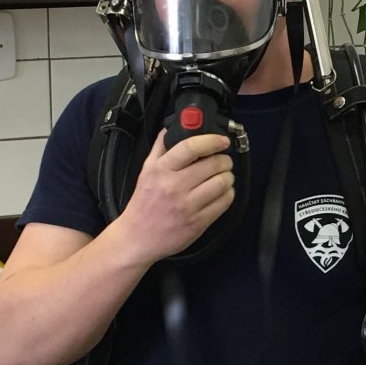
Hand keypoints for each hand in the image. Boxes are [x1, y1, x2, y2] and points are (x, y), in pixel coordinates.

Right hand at [117, 128, 234, 266]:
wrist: (137, 237)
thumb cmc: (143, 202)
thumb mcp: (146, 170)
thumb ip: (160, 147)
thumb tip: (172, 127)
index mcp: (161, 170)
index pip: (190, 147)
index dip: (211, 141)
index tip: (222, 141)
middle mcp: (174, 187)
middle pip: (213, 165)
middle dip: (224, 160)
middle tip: (224, 161)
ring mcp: (187, 206)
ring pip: (222, 183)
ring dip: (228, 177)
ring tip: (224, 176)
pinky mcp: (197, 223)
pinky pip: (223, 203)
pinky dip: (228, 194)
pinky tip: (222, 192)